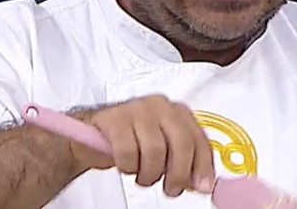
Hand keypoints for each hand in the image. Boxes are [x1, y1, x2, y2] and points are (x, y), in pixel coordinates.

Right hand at [71, 95, 214, 196]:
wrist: (93, 132)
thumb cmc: (133, 140)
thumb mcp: (164, 150)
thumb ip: (185, 162)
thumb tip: (201, 183)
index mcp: (179, 113)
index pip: (199, 140)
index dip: (203, 166)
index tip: (202, 186)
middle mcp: (161, 107)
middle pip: (181, 144)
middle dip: (178, 173)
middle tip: (171, 189)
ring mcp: (138, 110)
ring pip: (155, 150)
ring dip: (149, 173)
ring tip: (144, 177)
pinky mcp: (114, 118)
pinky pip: (127, 150)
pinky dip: (128, 166)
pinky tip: (127, 166)